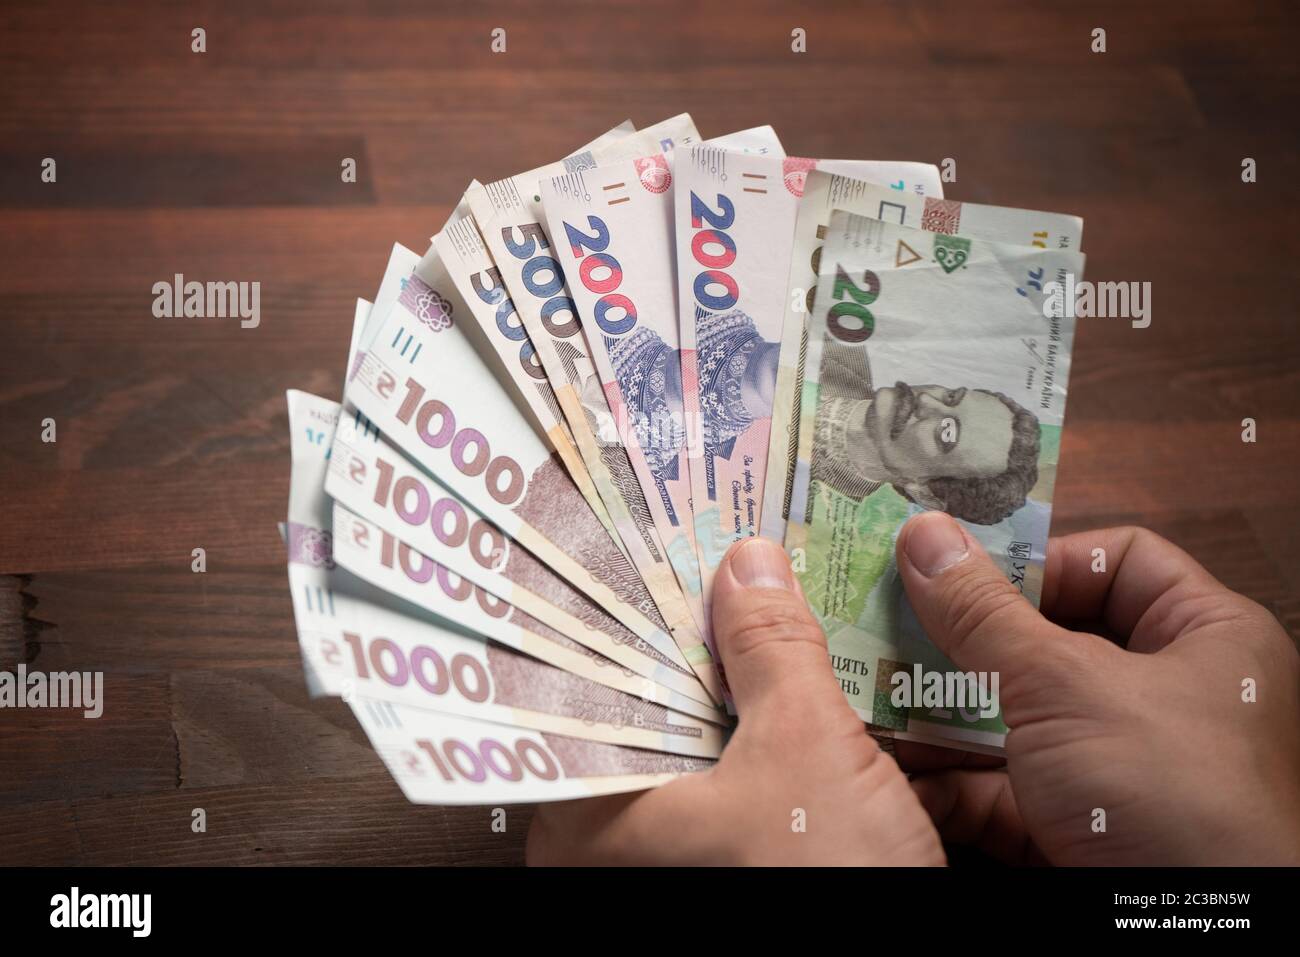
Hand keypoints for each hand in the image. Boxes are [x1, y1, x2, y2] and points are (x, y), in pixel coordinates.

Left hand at [527, 536, 943, 865]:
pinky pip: (716, 773)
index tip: (637, 542)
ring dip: (720, 679)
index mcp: (589, 814)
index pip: (576, 683)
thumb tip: (747, 561)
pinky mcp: (716, 861)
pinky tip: (778, 677)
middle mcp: (607, 842)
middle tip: (703, 553)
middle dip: (680, 635)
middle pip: (635, 705)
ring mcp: (662, 858)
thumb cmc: (825, 879)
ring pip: (681, 739)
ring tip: (743, 596)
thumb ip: (772, 648)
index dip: (612, 607)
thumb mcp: (805, 748)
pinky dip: (745, 725)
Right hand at [895, 512, 1299, 865]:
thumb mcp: (1066, 685)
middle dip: (964, 642)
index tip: (959, 571)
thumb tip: (923, 536)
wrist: (1198, 945)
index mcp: (1204, 639)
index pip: (1118, 561)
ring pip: (1016, 721)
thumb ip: (984, 613)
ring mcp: (1121, 770)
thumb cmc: (1171, 795)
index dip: (1039, 558)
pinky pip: (1005, 790)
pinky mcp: (1081, 831)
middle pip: (1049, 642)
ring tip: (874, 692)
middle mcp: (1167, 699)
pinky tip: (895, 767)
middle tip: (891, 623)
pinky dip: (950, 781)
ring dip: (943, 713)